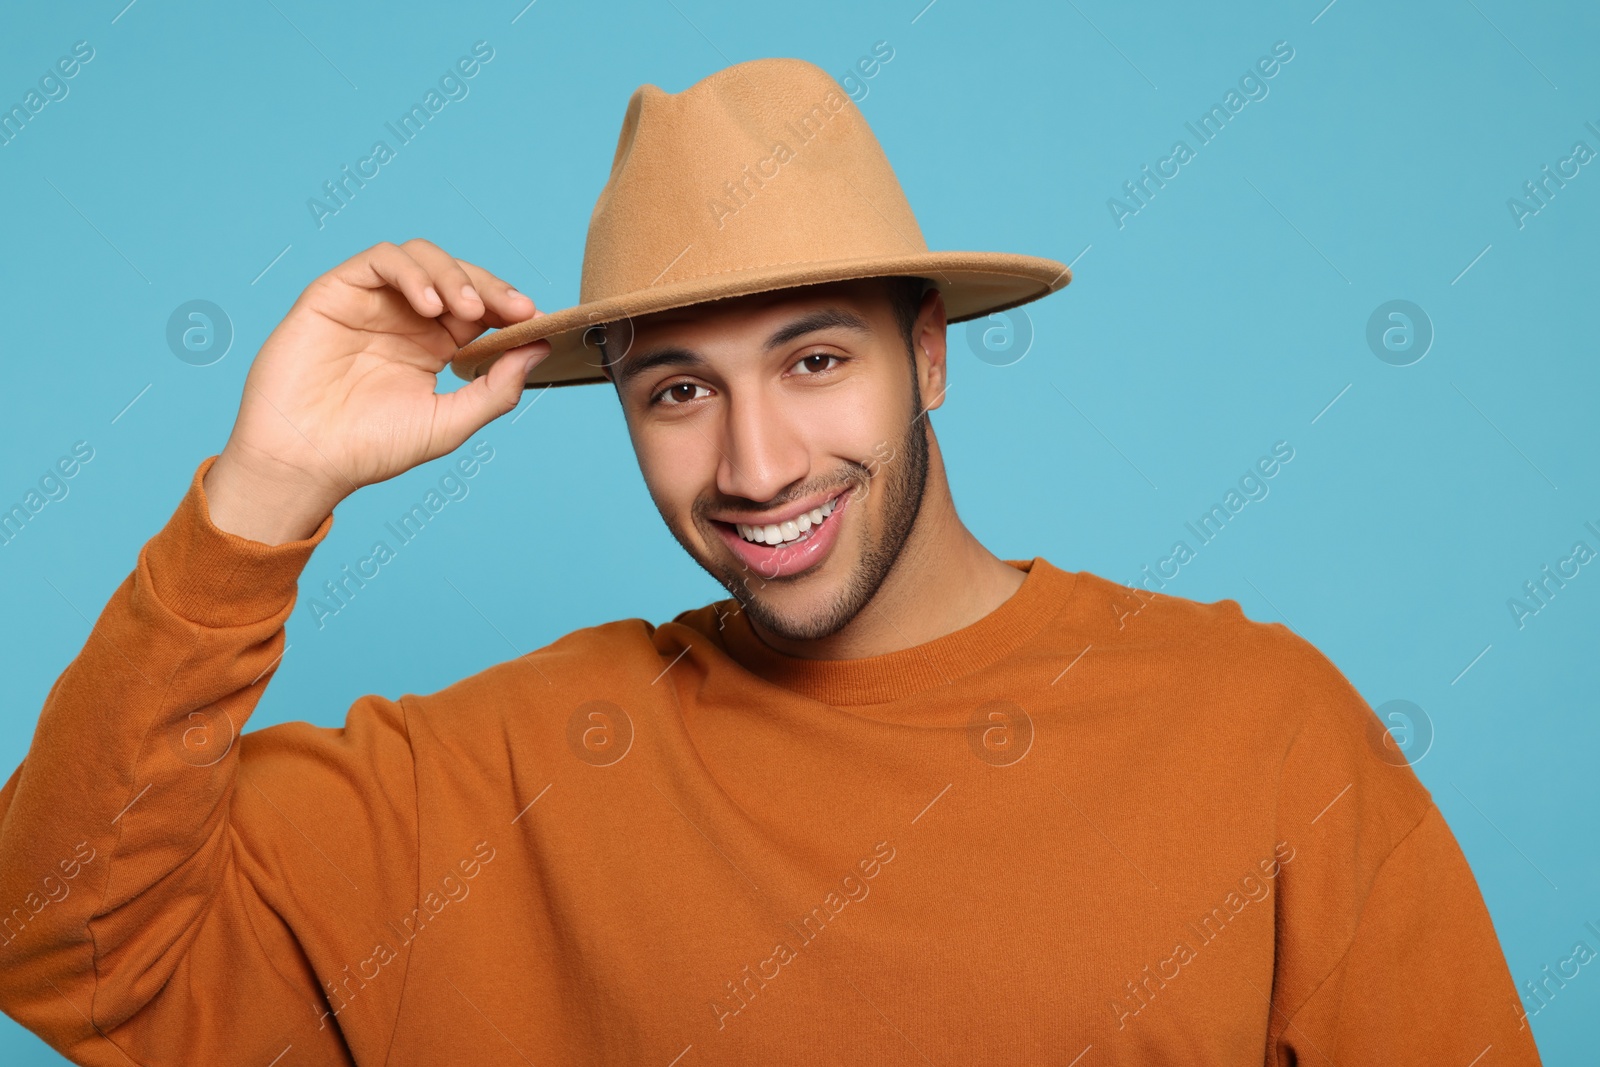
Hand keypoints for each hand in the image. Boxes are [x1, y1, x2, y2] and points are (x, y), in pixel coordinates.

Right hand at [203, 239, 548, 544]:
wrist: (305, 461)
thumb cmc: (371, 448)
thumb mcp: (449, 422)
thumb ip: (497, 389)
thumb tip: (540, 348)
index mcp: (434, 345)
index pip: (481, 308)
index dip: (508, 307)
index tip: (535, 321)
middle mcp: (405, 318)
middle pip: (457, 277)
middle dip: (490, 288)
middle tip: (514, 310)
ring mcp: (372, 302)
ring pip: (422, 258)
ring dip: (453, 275)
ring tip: (467, 310)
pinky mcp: (337, 291)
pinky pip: (380, 260)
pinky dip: (412, 273)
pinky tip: (430, 306)